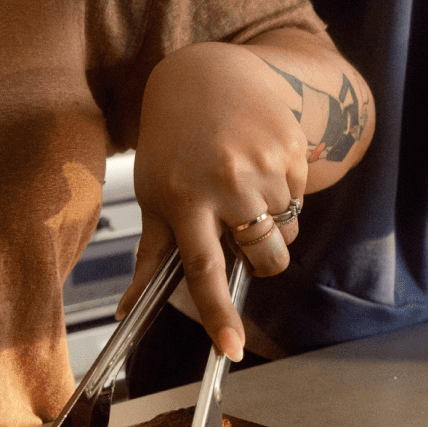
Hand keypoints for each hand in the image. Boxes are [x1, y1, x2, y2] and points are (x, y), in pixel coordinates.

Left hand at [126, 41, 315, 361]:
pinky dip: (285, 195)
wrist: (207, 77)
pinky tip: (260, 166)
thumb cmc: (172, 142)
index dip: (219, 314)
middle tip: (243, 234)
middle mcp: (227, 184)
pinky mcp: (293, 149)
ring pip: (288, 232)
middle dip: (262, 262)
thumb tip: (126, 311)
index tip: (232, 350)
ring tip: (247, 190)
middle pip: (265, 258)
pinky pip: (301, 199)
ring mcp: (265, 166)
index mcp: (186, 200)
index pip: (205, 270)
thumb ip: (151, 255)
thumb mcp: (153, 193)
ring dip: (274, 226)